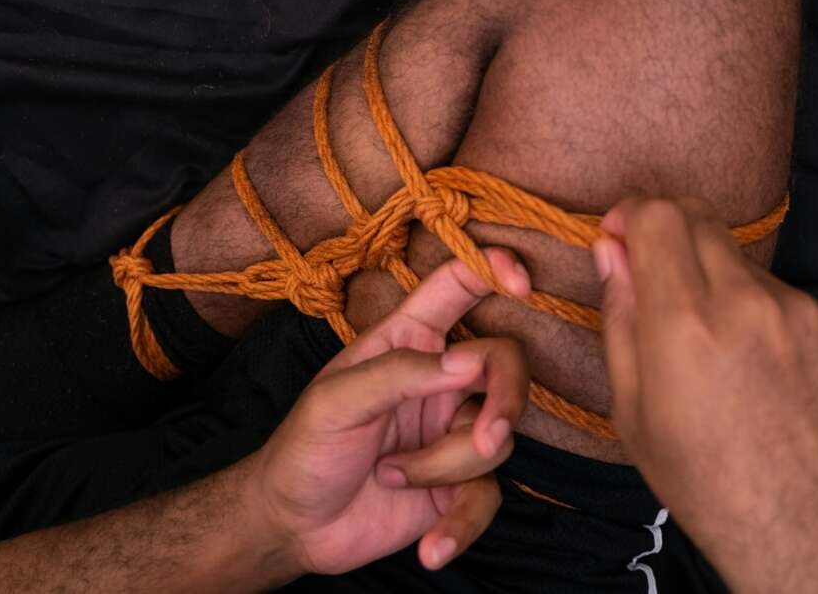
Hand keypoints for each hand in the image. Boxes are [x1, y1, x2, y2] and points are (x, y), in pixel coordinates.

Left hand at [245, 249, 530, 575]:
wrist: (294, 525)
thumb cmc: (306, 447)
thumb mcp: (336, 401)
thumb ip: (401, 373)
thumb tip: (469, 360)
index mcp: (407, 340)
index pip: (459, 287)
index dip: (493, 269)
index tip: (523, 282)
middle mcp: (439, 380)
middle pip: (505, 365)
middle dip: (504, 400)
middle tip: (487, 436)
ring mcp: (451, 432)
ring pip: (495, 438)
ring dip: (443, 466)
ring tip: (388, 476)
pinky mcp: (458, 485)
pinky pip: (486, 500)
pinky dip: (459, 526)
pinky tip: (429, 549)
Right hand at [594, 198, 817, 592]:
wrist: (797, 522)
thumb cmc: (696, 474)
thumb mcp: (628, 405)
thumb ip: (619, 316)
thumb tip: (609, 250)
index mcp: (684, 324)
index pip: (657, 216)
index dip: (629, 213)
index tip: (615, 233)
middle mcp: (743, 302)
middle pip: (696, 216)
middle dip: (662, 227)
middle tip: (646, 264)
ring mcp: (793, 309)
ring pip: (732, 252)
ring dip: (704, 267)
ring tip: (700, 331)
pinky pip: (770, 286)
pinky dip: (745, 300)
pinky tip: (743, 354)